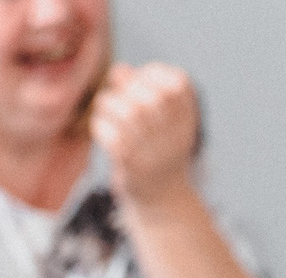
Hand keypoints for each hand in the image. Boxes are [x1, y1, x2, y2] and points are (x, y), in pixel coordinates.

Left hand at [91, 63, 200, 214]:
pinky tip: (99, 128)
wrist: (160, 199)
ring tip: (104, 108)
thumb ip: (140, 91)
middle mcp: (175, 135)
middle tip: (117, 95)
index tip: (140, 79)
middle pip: (153, 97)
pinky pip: (114, 139)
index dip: (155, 74)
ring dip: (110, 104)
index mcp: (186, 120)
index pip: (178, 84)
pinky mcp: (133, 168)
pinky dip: (101, 127)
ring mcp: (155, 153)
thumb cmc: (154, 151)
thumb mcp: (158, 121)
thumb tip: (119, 69)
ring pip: (131, 114)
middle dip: (128, 88)